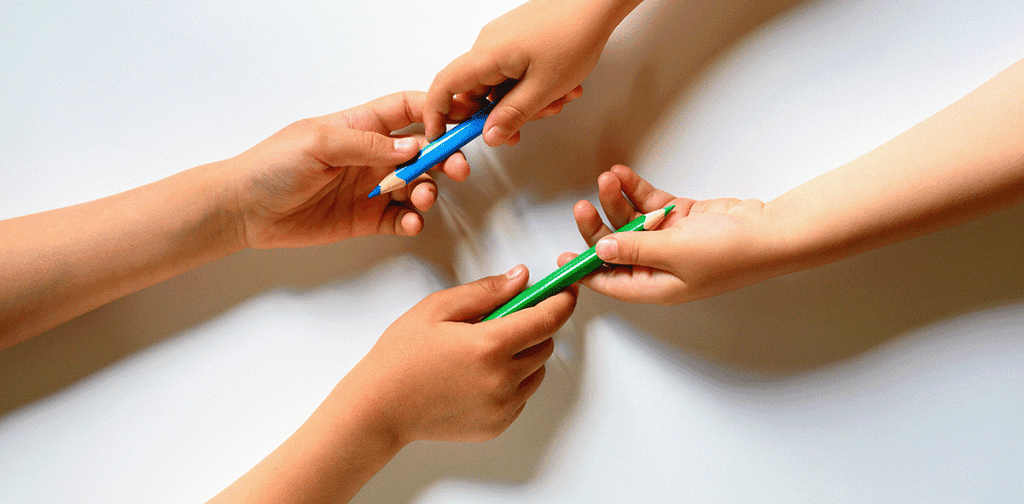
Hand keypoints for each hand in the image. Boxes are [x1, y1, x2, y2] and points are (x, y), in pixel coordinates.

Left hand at [226, 91, 472, 249]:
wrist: (244, 209)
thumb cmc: (271, 165)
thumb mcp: (319, 142)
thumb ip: (369, 145)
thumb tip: (414, 147)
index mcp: (361, 126)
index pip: (408, 110)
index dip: (437, 111)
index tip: (461, 119)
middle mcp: (371, 155)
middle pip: (423, 150)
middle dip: (446, 156)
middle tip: (458, 167)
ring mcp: (370, 188)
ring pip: (417, 185)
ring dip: (428, 190)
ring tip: (421, 197)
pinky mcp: (365, 219)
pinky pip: (400, 219)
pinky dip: (412, 221)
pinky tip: (409, 222)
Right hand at [344, 265, 577, 442]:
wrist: (380, 408)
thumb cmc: (401, 356)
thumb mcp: (438, 308)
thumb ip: (486, 291)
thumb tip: (521, 278)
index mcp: (489, 345)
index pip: (547, 319)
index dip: (562, 300)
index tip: (565, 290)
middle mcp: (503, 379)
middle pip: (546, 344)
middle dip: (535, 326)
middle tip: (504, 318)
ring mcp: (502, 406)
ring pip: (537, 371)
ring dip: (524, 354)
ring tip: (484, 349)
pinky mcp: (498, 425)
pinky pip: (522, 394)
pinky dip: (512, 380)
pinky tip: (478, 374)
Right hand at [424, 0, 637, 144]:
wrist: (596, 2)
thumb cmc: (574, 35)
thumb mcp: (543, 88)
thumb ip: (513, 115)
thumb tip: (490, 136)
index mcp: (487, 55)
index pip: (445, 86)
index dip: (437, 114)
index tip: (442, 136)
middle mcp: (488, 44)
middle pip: (478, 92)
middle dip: (504, 113)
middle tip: (532, 121)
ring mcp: (503, 40)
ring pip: (501, 84)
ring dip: (526, 100)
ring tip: (559, 98)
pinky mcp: (517, 39)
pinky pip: (514, 71)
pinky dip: (532, 85)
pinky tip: (560, 86)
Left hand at [557, 165, 784, 304]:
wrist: (769, 230)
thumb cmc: (731, 253)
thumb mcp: (674, 253)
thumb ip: (635, 249)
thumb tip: (600, 249)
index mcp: (656, 286)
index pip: (610, 282)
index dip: (584, 272)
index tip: (560, 262)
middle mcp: (659, 265)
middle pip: (616, 247)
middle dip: (597, 226)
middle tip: (582, 207)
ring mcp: (670, 240)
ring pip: (631, 220)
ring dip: (617, 201)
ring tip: (608, 179)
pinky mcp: (682, 218)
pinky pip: (650, 204)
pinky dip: (636, 190)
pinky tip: (622, 175)